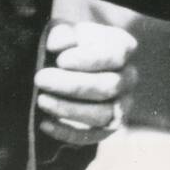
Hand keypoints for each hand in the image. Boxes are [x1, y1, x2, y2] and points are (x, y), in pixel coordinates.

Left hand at [34, 21, 137, 145]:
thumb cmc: (66, 46)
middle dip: (72, 85)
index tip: (60, 60)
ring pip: (102, 114)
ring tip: (41, 100)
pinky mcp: (108, 128)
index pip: (114, 55)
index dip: (88, 60)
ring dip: (68, 109)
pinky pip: (92, 136)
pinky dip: (67, 132)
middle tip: (40, 79)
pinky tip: (45, 124)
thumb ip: (62, 34)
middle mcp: (128, 77)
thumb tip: (56, 46)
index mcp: (122, 47)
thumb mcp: (64, 33)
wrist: (65, 69)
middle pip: (109, 86)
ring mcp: (122, 105)